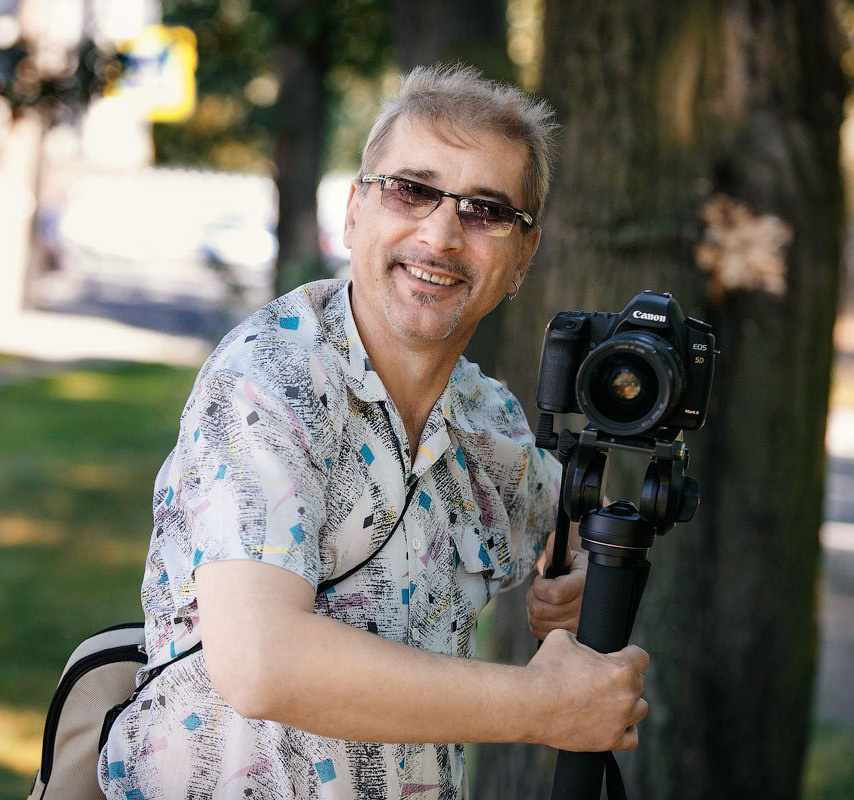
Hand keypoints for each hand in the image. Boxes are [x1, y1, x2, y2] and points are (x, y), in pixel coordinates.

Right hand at [526, 630, 649, 751]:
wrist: (531, 704)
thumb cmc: (546, 668)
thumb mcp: (562, 638)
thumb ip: (580, 639)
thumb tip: (579, 643)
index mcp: (621, 669)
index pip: (641, 657)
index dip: (630, 653)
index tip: (620, 655)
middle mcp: (626, 695)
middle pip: (639, 683)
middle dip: (624, 678)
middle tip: (602, 677)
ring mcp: (620, 720)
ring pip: (639, 709)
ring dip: (627, 703)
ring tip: (608, 699)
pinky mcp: (609, 741)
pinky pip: (632, 738)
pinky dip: (625, 729)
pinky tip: (612, 721)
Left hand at [527, 531, 587, 638]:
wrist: (594, 594)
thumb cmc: (580, 575)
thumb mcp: (572, 560)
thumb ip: (557, 552)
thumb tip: (553, 537)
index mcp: (583, 586)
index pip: (554, 593)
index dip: (540, 586)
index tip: (543, 579)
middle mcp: (582, 611)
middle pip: (540, 610)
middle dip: (533, 596)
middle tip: (540, 588)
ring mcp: (576, 627)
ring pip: (537, 621)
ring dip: (533, 609)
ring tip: (543, 599)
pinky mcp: (569, 636)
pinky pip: (539, 632)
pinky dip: (536, 622)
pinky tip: (545, 612)